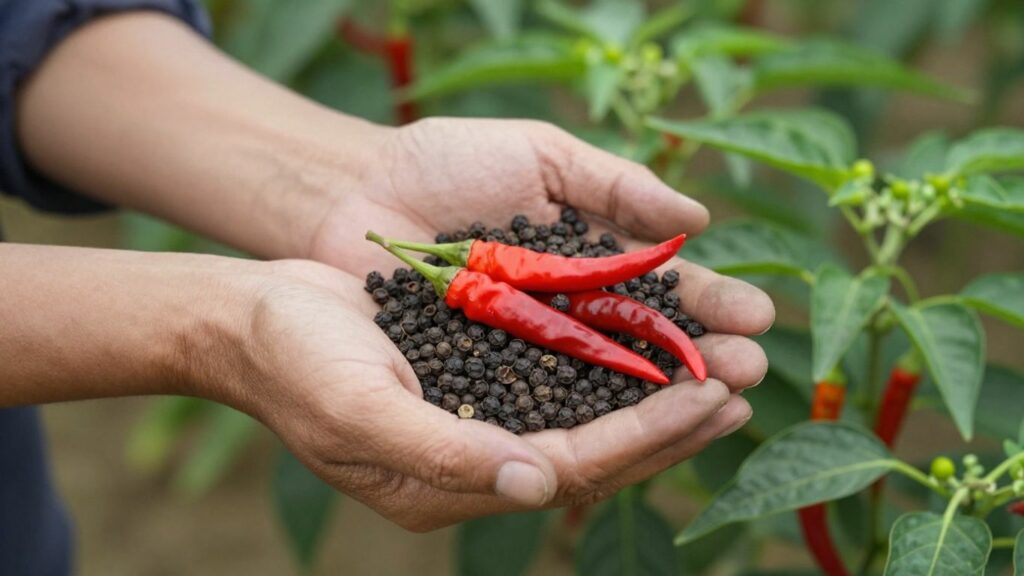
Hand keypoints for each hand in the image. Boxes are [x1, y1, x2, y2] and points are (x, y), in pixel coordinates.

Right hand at [231, 260, 764, 530]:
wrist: (252, 316)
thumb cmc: (295, 364)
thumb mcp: (360, 411)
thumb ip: (444, 452)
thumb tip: (538, 483)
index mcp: (455, 480)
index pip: (575, 467)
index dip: (645, 436)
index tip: (709, 398)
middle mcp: (481, 452)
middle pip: (598, 443)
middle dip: (672, 416)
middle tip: (744, 383)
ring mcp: (483, 409)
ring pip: (590, 404)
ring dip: (656, 382)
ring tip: (722, 360)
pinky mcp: (479, 364)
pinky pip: (561, 364)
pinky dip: (610, 349)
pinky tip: (651, 326)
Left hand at [310, 116, 772, 383]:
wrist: (353, 188)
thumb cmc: (444, 162)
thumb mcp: (539, 154)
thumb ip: (614, 183)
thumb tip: (699, 215)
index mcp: (588, 258)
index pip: (662, 289)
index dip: (709, 304)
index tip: (754, 318)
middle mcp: (565, 312)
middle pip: (644, 344)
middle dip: (700, 359)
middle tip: (751, 372)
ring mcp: (524, 349)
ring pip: (602, 382)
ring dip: (660, 397)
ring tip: (715, 403)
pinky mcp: (480, 378)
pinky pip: (538, 401)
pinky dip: (584, 412)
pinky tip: (631, 425)